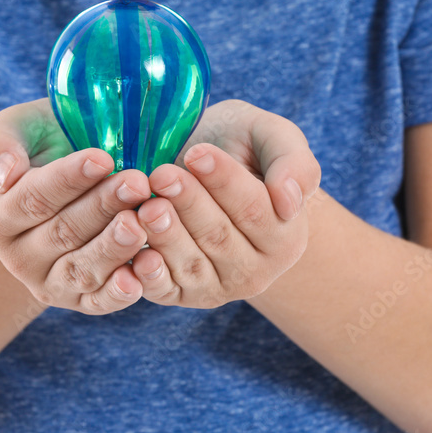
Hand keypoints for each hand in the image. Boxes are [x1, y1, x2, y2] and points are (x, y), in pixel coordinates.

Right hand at [0, 98, 152, 314]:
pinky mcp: (79, 300)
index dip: (68, 179)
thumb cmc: (43, 145)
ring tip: (141, 223)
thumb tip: (4, 174)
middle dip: (102, 207)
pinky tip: (139, 278)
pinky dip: (117, 294)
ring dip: (113, 248)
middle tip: (138, 183)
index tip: (103, 158)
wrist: (67, 184)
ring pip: (81, 269)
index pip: (32, 198)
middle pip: (62, 233)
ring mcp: (48, 282)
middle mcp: (17, 256)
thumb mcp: (15, 130)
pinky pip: (97, 302)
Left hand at [129, 99, 320, 307]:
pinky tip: (136, 256)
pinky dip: (150, 277)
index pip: (254, 209)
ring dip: (166, 237)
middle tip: (161, 175)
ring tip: (146, 207)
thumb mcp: (273, 138)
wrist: (201, 168)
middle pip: (219, 237)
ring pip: (191, 264)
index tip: (196, 152)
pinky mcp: (181, 294)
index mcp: (286, 235)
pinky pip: (166, 290)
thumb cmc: (241, 147)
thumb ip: (295, 164)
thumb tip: (289, 202)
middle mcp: (256, 270)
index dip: (224, 181)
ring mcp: (218, 286)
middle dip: (189, 205)